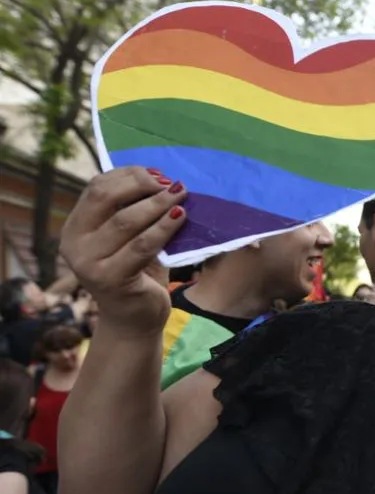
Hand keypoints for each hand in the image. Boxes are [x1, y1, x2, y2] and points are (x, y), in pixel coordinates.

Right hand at [59, 167, 187, 338]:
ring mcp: (88, 262)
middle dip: (141, 185)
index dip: (128, 175)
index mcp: (75, 226)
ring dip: (157, 204)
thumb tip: (161, 178)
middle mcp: (74, 243)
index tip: (158, 174)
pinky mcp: (109, 279)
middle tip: (171, 184)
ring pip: (125, 221)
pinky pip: (141, 245)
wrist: (134, 318)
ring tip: (181, 195)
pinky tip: (181, 216)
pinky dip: (164, 227)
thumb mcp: (129, 237)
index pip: (97, 187)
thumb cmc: (136, 272)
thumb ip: (132, 210)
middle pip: (105, 197)